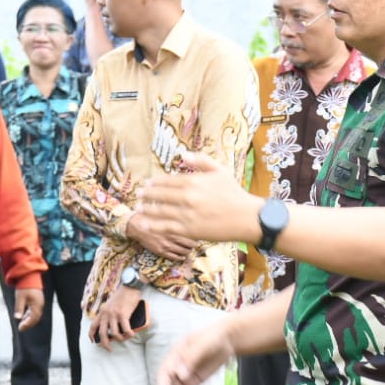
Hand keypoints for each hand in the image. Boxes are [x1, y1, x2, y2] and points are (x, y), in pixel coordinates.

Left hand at [10, 287, 44, 331]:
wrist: (30, 276)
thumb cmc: (24, 286)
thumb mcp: (20, 297)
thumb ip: (19, 308)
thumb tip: (17, 318)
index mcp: (36, 305)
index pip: (33, 319)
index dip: (27, 325)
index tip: (20, 328)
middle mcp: (40, 305)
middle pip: (35, 318)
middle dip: (28, 324)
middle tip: (21, 328)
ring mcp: (40, 303)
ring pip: (36, 315)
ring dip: (29, 320)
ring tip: (22, 323)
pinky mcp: (38, 300)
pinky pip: (35, 310)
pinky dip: (30, 315)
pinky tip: (25, 316)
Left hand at [88, 285, 143, 351]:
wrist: (129, 286)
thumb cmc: (123, 294)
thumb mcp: (111, 304)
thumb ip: (110, 314)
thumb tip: (114, 326)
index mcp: (102, 312)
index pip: (93, 326)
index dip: (92, 336)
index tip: (93, 342)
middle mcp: (106, 314)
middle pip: (102, 333)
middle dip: (105, 344)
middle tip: (110, 349)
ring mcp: (114, 314)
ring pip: (114, 333)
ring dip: (121, 339)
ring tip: (126, 338)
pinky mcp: (123, 314)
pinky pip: (125, 329)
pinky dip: (129, 334)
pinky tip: (132, 334)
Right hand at [125, 211, 198, 260]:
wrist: (137, 226)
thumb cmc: (151, 217)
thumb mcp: (166, 213)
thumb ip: (177, 216)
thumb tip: (188, 216)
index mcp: (175, 226)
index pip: (193, 234)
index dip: (197, 236)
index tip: (197, 235)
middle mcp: (173, 236)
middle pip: (191, 245)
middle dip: (194, 245)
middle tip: (194, 244)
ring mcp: (167, 245)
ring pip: (184, 252)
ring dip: (188, 252)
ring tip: (188, 250)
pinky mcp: (161, 251)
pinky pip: (174, 257)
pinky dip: (180, 258)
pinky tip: (182, 257)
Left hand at [140, 154, 259, 246]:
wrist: (246, 218)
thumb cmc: (235, 193)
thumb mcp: (220, 170)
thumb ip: (201, 160)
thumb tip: (182, 154)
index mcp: (194, 181)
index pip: (168, 181)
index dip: (155, 183)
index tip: (147, 184)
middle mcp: (187, 197)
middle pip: (160, 195)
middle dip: (147, 195)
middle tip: (138, 194)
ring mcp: (186, 214)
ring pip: (160, 211)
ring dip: (147, 209)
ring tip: (139, 208)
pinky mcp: (189, 230)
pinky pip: (165, 228)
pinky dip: (152, 226)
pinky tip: (144, 225)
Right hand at [157, 320, 234, 384]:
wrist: (227, 338)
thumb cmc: (213, 337)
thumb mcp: (202, 344)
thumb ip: (191, 358)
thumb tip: (180, 375)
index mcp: (175, 355)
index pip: (163, 373)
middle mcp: (176, 366)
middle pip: (167, 384)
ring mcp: (185, 374)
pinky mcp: (193, 381)